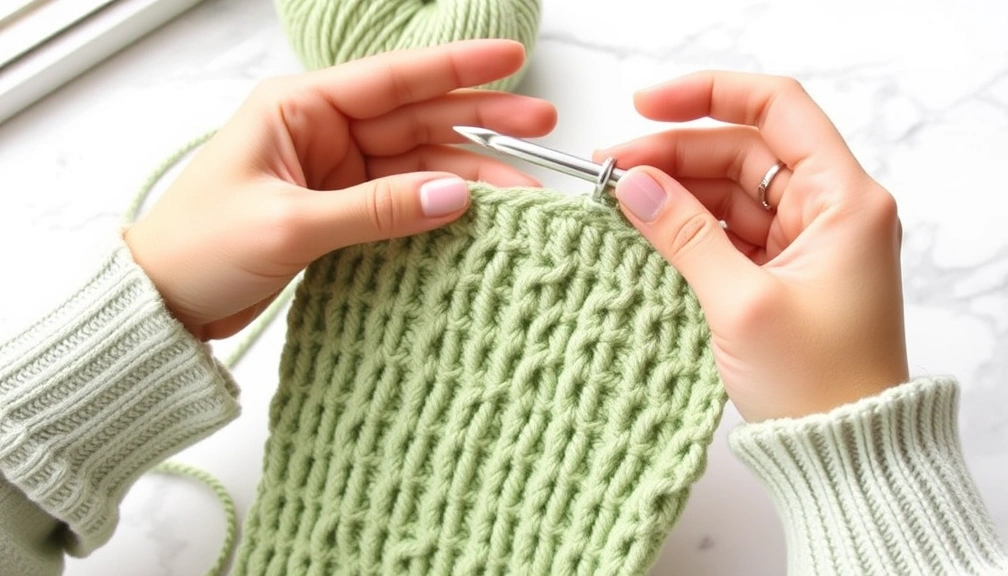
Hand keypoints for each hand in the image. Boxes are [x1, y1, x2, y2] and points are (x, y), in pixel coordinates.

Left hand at [125, 40, 555, 340]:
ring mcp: (335, 172)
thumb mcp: (290, 223)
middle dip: (480, 122)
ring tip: (522, 190)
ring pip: (418, 163)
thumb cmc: (198, 246)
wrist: (166, 303)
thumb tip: (454, 197)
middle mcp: (322, 132)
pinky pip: (403, 200)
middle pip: (417, 118)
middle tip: (540, 127)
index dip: (457, 67)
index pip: (392, 77)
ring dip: (469, 174)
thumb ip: (376, 208)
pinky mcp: (340, 211)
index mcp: (300, 108)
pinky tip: (478, 213)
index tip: (511, 59)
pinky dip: (439, 207)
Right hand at [599, 71, 907, 421]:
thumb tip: (634, 185)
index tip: (646, 106)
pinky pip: (728, 231)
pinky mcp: (783, 272)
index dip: (709, 94)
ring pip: (731, 191)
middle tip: (611, 170)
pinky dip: (688, 228)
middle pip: (743, 152)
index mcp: (844, 201)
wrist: (845, 453)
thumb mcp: (741, 302)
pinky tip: (645, 231)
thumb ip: (684, 234)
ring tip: (617, 201)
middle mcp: (830, 210)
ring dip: (675, 191)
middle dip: (675, 154)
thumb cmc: (820, 384)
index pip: (777, 109)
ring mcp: (805, 242)